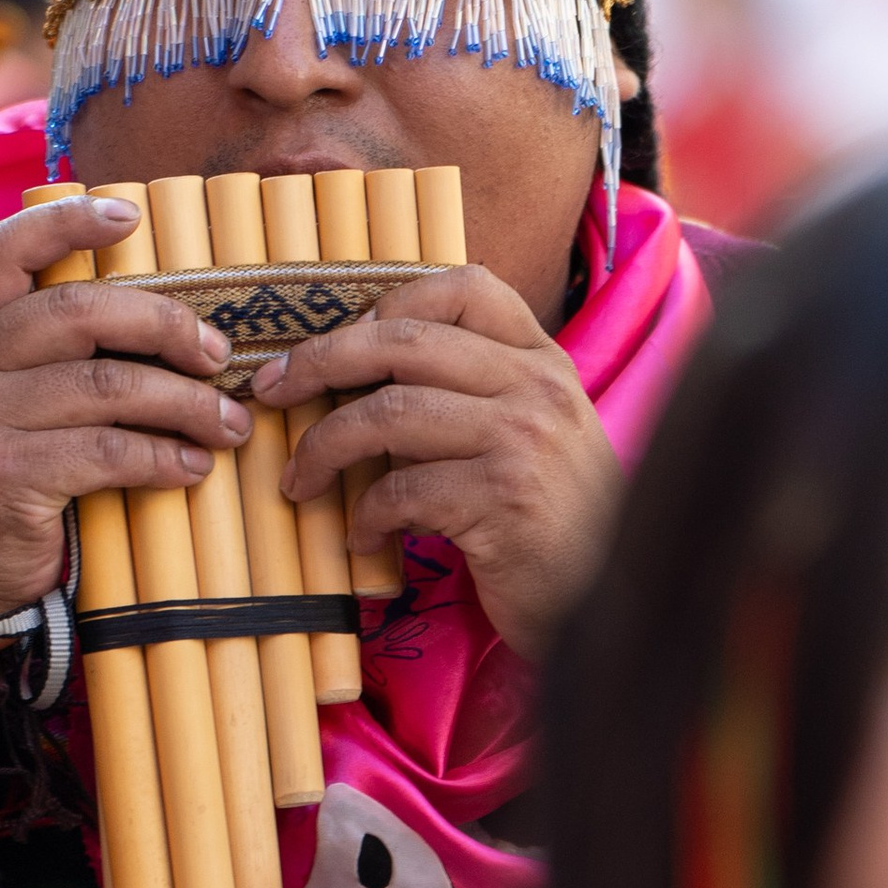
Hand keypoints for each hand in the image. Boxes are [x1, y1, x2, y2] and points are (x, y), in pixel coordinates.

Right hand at [0, 191, 251, 651]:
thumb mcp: (0, 403)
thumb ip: (44, 355)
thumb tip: (158, 316)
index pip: (6, 248)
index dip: (68, 220)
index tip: (129, 212)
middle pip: (78, 312)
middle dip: (165, 325)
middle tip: (219, 356)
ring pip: (105, 385)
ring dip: (185, 405)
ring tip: (228, 424)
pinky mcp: (1, 475)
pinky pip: (106, 451)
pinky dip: (164, 457)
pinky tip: (193, 467)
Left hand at [253, 264, 618, 660]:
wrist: (614, 602)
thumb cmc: (558, 525)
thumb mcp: (535, 438)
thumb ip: (475, 397)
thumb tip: (365, 376)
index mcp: (543, 361)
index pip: (463, 285)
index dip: (385, 301)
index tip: (338, 340)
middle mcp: (537, 387)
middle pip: (403, 340)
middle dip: (320, 362)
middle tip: (273, 391)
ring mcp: (522, 441)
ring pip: (389, 412)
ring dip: (325, 447)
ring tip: (300, 479)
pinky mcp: (503, 501)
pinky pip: (402, 491)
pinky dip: (364, 515)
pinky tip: (359, 537)